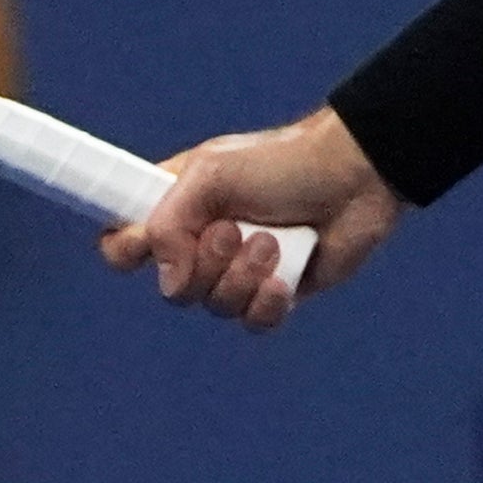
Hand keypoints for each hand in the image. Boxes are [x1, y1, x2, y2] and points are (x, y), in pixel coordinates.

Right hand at [98, 107, 403, 331]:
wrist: (357, 173)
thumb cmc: (284, 162)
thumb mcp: (211, 173)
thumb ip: (168, 223)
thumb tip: (168, 280)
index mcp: (180, 208)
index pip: (124, 245)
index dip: (128, 253)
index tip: (147, 244)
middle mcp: (205, 243)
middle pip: (171, 289)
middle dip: (206, 263)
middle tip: (235, 228)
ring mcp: (242, 270)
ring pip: (215, 306)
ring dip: (244, 276)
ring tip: (273, 240)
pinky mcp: (278, 291)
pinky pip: (253, 321)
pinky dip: (267, 302)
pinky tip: (286, 278)